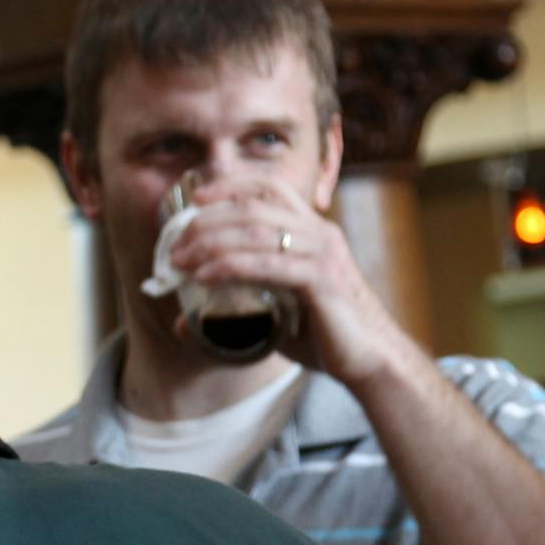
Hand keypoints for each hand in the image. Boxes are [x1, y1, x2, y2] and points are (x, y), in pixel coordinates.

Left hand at [166, 176, 415, 387]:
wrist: (370, 359)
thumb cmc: (324, 335)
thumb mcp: (275, 313)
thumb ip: (235, 308)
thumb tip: (183, 323)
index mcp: (312, 230)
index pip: (270, 188)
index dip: (230, 185)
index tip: (195, 198)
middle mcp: (319, 234)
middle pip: (253, 207)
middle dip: (206, 221)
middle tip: (173, 246)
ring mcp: (322, 255)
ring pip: (256, 231)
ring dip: (209, 243)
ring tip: (179, 261)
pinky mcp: (321, 281)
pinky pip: (268, 265)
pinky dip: (230, 267)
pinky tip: (203, 276)